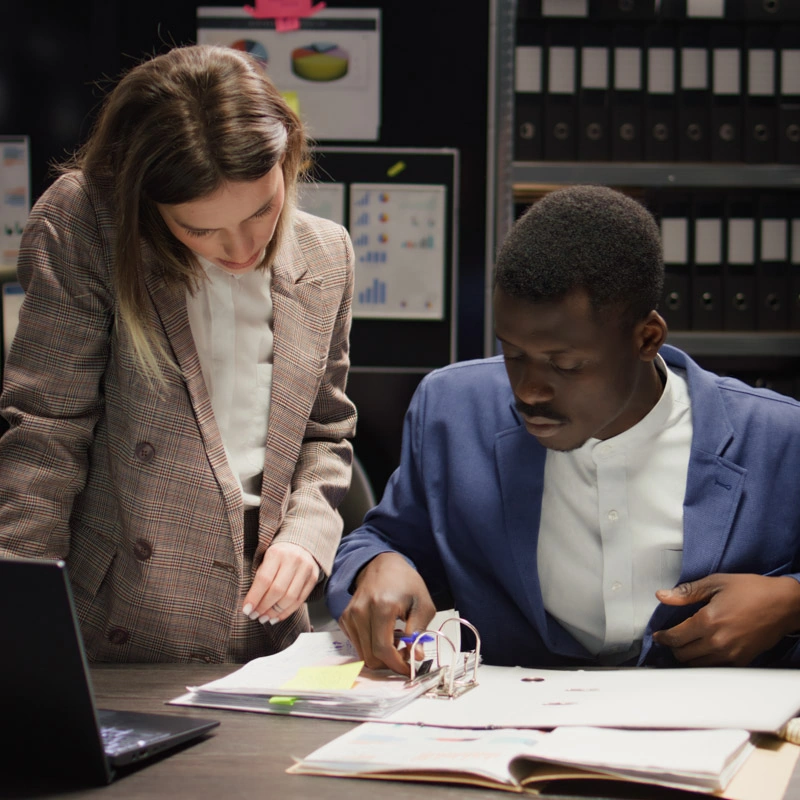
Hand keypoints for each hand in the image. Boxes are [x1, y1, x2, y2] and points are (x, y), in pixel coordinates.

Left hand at [242, 542, 319, 624]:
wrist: (300, 543)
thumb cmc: (277, 554)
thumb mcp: (265, 558)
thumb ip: (259, 577)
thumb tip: (249, 604)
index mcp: (277, 553)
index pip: (264, 579)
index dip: (254, 597)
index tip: (246, 609)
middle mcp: (293, 559)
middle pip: (278, 590)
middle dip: (264, 607)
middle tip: (254, 615)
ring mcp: (306, 568)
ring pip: (290, 598)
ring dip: (275, 612)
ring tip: (265, 618)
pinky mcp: (313, 577)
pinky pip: (300, 600)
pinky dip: (287, 612)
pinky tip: (277, 616)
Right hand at [337, 552, 435, 675]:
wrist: (383, 565)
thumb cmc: (405, 582)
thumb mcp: (422, 604)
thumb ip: (419, 631)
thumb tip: (415, 656)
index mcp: (382, 606)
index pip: (383, 649)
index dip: (396, 665)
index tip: (409, 669)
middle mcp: (361, 611)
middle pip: (371, 655)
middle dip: (389, 662)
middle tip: (404, 654)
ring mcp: (350, 615)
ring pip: (362, 653)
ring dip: (380, 655)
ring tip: (395, 641)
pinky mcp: (345, 618)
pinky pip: (357, 644)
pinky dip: (370, 647)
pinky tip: (382, 634)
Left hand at [652, 573, 799, 665]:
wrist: (784, 605)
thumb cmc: (751, 590)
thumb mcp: (716, 583)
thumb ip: (687, 592)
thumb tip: (662, 596)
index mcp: (708, 621)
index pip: (675, 638)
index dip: (663, 638)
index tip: (658, 635)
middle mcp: (717, 642)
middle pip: (683, 655)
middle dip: (673, 647)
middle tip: (671, 639)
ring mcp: (730, 654)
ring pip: (697, 666)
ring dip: (687, 657)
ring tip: (684, 646)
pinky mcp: (742, 661)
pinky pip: (715, 669)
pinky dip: (704, 663)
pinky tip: (702, 652)